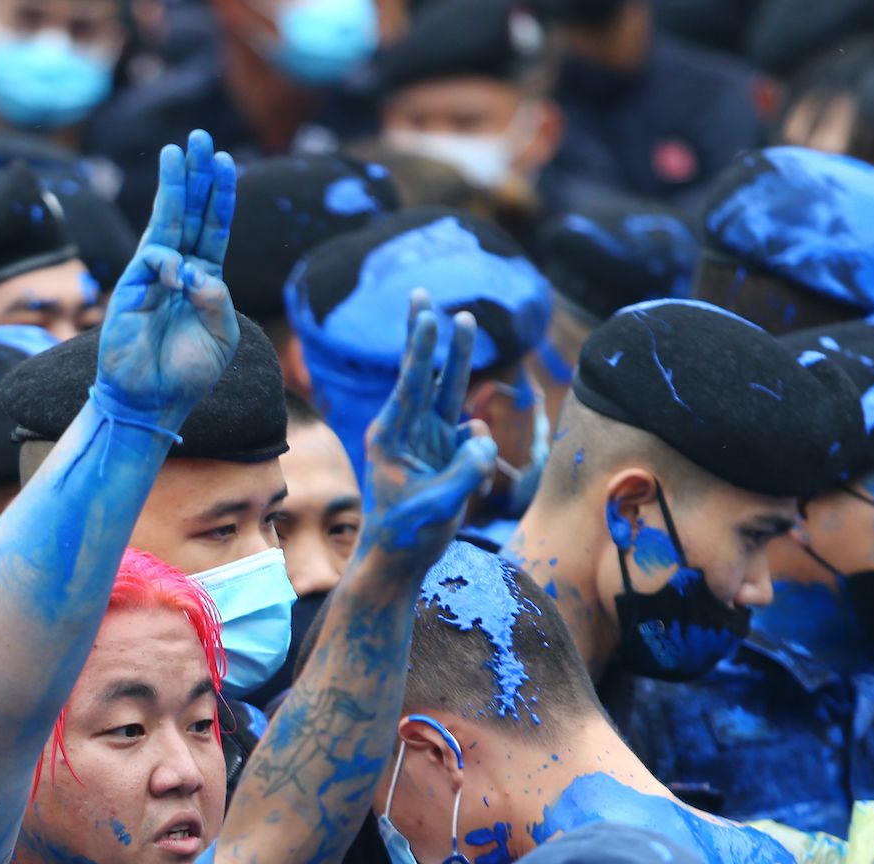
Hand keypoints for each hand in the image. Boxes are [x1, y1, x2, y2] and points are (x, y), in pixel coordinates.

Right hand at [95, 129, 239, 429]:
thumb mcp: (221, 334)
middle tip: (199, 137)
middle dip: (193, 175)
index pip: (213, 228)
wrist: (154, 402)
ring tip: (178, 152)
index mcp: (203, 279)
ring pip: (164, 223)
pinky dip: (167, 264)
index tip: (225, 160)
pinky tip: (176, 277)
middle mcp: (177, 270)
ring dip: (173, 187)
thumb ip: (217, 298)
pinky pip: (150, 261)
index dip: (219, 195)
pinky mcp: (130, 290)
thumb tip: (195, 269)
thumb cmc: (188, 372)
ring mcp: (151, 277)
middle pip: (187, 213)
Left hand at [363, 293, 498, 552]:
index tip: (425, 316)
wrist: (400, 559)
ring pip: (449, 390)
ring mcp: (428, 438)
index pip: (410, 385)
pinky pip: (475, 439)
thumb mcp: (436, 507)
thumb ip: (464, 473)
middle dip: (425, 333)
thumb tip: (483, 439)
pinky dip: (479, 455)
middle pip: (424, 373)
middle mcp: (407, 430)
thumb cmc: (406, 534)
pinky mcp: (447, 451)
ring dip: (460, 356)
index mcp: (390, 437)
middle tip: (420, 295)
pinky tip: (463, 485)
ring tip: (464, 318)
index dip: (420, 350)